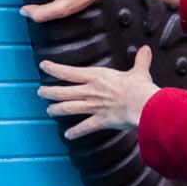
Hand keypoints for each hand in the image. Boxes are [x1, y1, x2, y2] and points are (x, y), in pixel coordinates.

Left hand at [37, 47, 159, 139]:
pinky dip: (75, 132)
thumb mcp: (139, 71)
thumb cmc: (140, 88)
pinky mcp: (100, 121)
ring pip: (68, 108)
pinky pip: (84, 127)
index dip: (54, 69)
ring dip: (56, 110)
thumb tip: (146, 49)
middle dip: (49, 92)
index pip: (69, 72)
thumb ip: (140, 60)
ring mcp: (94, 107)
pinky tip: (68, 135)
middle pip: (63, 91)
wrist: (143, 104)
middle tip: (40, 92)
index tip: (43, 66)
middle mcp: (91, 91)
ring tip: (49, 111)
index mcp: (97, 76)